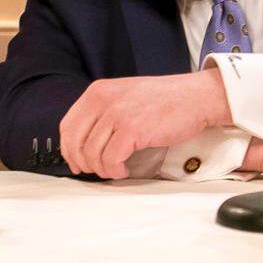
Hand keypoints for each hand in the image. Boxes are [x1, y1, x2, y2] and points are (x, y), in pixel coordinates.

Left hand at [59, 69, 231, 178]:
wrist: (194, 96)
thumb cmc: (162, 100)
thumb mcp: (123, 95)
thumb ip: (102, 112)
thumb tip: (84, 142)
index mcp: (97, 92)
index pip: (67, 125)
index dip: (68, 149)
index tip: (76, 162)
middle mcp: (103, 100)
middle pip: (75, 142)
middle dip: (83, 163)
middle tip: (96, 171)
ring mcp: (117, 114)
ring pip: (92, 154)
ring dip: (102, 169)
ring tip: (115, 170)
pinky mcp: (132, 129)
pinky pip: (111, 159)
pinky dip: (115, 171)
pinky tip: (124, 170)